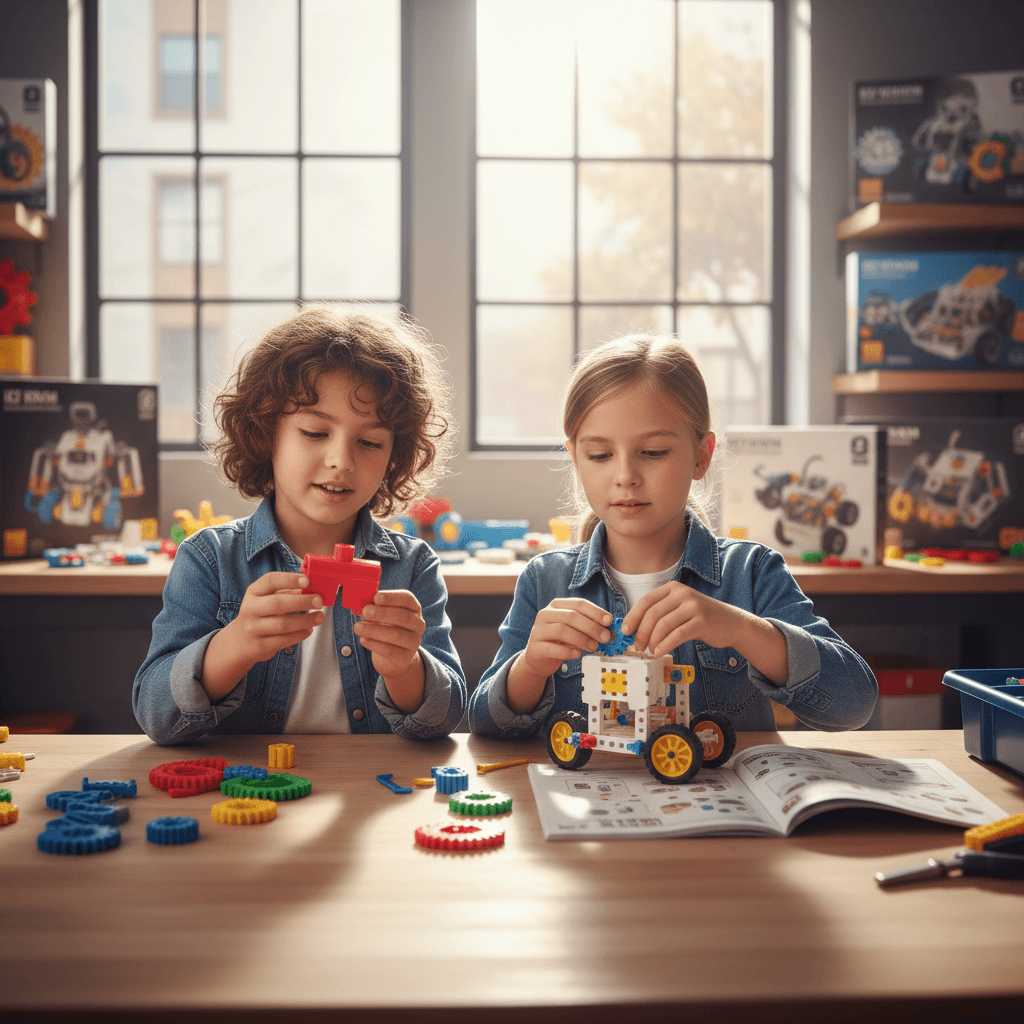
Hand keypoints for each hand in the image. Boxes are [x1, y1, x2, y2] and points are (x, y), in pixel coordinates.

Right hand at [201, 572, 323, 700]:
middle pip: (277, 603)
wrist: (240, 640)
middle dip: (301, 601)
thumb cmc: (261, 613)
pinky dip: (299, 635)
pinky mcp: (259, 646)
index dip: (289, 579)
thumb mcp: (266, 598)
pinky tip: (309, 630)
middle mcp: (250, 609)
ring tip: (320, 617)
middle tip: (319, 601)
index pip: (270, 581)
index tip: (307, 580)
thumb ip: (285, 592)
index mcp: (253, 592)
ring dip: (305, 620)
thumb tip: (312, 589)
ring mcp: (253, 628)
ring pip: (282, 624)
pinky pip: (283, 640)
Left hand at [353, 589, 424, 678]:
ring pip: (396, 635)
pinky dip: (374, 644)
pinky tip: (363, 640)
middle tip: (365, 611)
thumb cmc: (386, 627)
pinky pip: (390, 651)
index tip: (376, 597)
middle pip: (404, 616)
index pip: (407, 598)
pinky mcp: (405, 657)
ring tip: (357, 627)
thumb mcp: (382, 615)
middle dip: (383, 613)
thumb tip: (360, 606)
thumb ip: (373, 608)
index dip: (392, 597)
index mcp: (413, 608)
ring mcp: (414, 641)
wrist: (394, 655)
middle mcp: (418, 624)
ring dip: (374, 630)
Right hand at [518, 598, 613, 680]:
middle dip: (591, 626)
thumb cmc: (559, 641)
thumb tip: (608, 630)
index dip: (595, 611)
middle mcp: (545, 614)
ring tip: (594, 646)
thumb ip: (587, 627)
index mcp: (556, 606)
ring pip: (561, 630)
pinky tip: (577, 654)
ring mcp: (538, 630)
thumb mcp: (573, 630)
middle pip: (571, 616)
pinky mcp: (535, 647)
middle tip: (605, 637)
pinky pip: (552, 648)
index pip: (578, 603)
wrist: (538, 658)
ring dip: (581, 639)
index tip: (609, 621)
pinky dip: (567, 651)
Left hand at [621, 582, 741, 656]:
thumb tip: (634, 629)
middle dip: (641, 632)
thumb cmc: (700, 618)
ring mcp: (693, 606)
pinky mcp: (702, 621)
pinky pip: (677, 634)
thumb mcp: (680, 609)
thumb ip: (661, 614)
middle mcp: (682, 594)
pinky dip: (665, 644)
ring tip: (650, 650)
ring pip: (663, 625)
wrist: (732, 623)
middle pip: (652, 614)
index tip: (625, 631)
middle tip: (638, 646)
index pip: (646, 601)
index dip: (633, 617)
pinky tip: (660, 652)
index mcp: (673, 588)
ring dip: (653, 640)